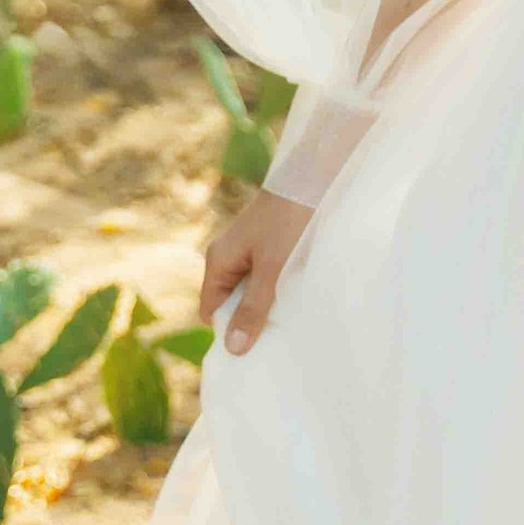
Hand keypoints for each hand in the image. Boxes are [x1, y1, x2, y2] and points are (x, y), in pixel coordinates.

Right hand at [200, 188, 310, 356]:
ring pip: (250, 289)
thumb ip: (253, 307)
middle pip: (230, 301)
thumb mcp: (272, 269)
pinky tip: (297, 295)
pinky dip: (277, 288)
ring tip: (289, 318)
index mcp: (218, 261)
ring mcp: (248, 250)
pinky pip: (264, 276)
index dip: (228, 330)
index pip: (211, 310)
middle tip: (276, 336)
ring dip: (267, 303)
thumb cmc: (289, 221)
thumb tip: (233, 349)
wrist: (312, 176)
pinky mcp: (268, 245)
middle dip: (249, 318)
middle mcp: (228, 256)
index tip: (253, 348)